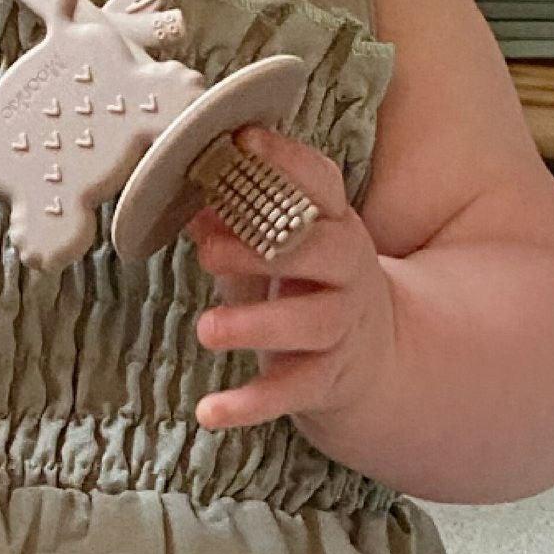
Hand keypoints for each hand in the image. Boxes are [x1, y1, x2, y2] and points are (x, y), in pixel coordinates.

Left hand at [187, 128, 396, 431]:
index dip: (287, 161)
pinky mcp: (327, 381)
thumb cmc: (307, 287)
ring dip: (256, 324)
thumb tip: (184, 207)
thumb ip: (233, 229)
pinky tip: (209, 412)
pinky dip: (248, 405)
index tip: (243, 141)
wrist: (370, 358)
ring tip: (207, 330)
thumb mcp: (277, 250)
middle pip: (322, 253)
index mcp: (335, 225)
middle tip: (209, 254)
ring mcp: (342, 328)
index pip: (321, 183)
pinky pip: (289, 393)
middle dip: (265, 250)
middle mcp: (349, 272)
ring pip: (309, 325)